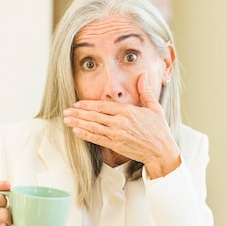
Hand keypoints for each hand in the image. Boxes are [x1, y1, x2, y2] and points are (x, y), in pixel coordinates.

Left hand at [63, 74, 180, 177]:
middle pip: (94, 116)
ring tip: (66, 120)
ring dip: (78, 123)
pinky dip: (85, 135)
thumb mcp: (154, 107)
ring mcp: (117, 135)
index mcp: (128, 111)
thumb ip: (146, 91)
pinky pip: (97, 139)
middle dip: (78, 113)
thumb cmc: (159, 129)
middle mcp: (120, 122)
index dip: (88, 105)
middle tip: (66, 111)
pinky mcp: (116, 145)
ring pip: (93, 127)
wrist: (161, 150)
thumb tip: (143, 75)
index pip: (103, 106)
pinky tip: (76, 131)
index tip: (77, 103)